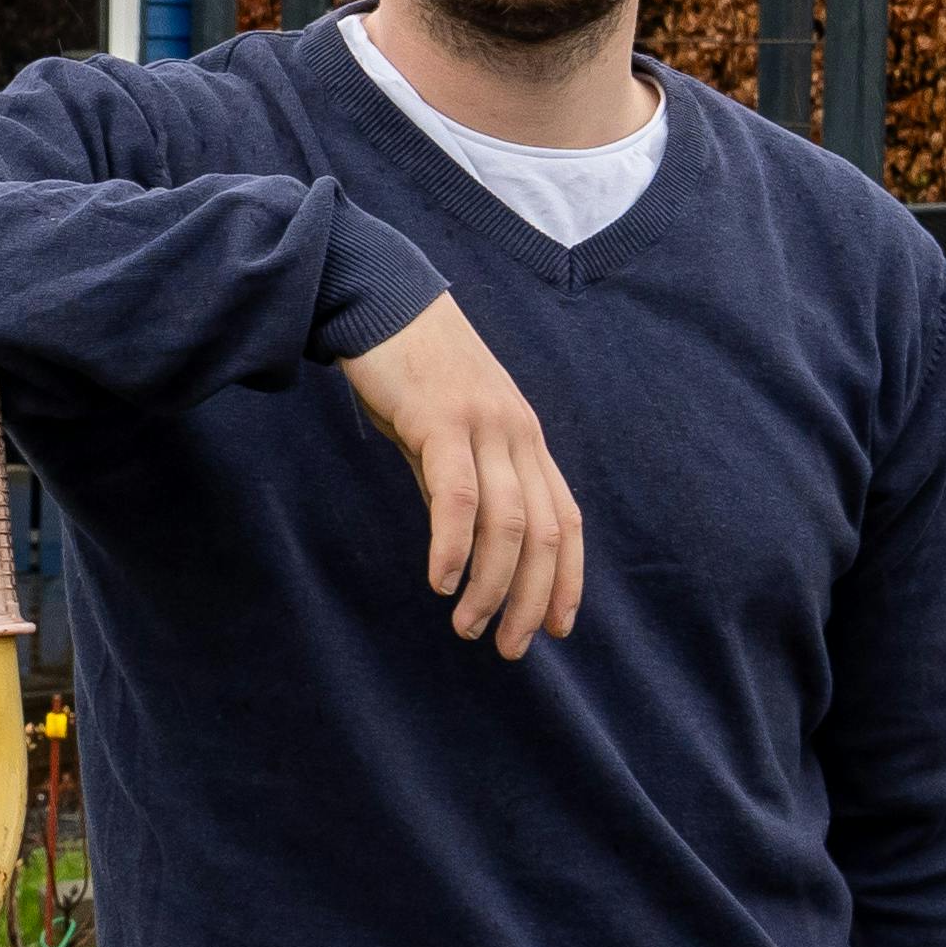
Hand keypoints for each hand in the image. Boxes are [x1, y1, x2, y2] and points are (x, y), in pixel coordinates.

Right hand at [336, 293, 582, 658]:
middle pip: (546, 531)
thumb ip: (461, 481)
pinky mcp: (441, 420)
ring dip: (493, 585)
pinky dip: (455, 547)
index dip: (567, 579)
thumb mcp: (446, 432)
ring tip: (469, 627)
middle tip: (511, 647)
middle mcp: (517, 433)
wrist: (378, 299)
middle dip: (533, 599)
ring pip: (509, 522)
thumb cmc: (408, 369)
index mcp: (524, 437)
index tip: (557, 628)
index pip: (566, 519)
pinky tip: (441, 581)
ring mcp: (484, 425)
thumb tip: (464, 542)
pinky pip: (458, 496)